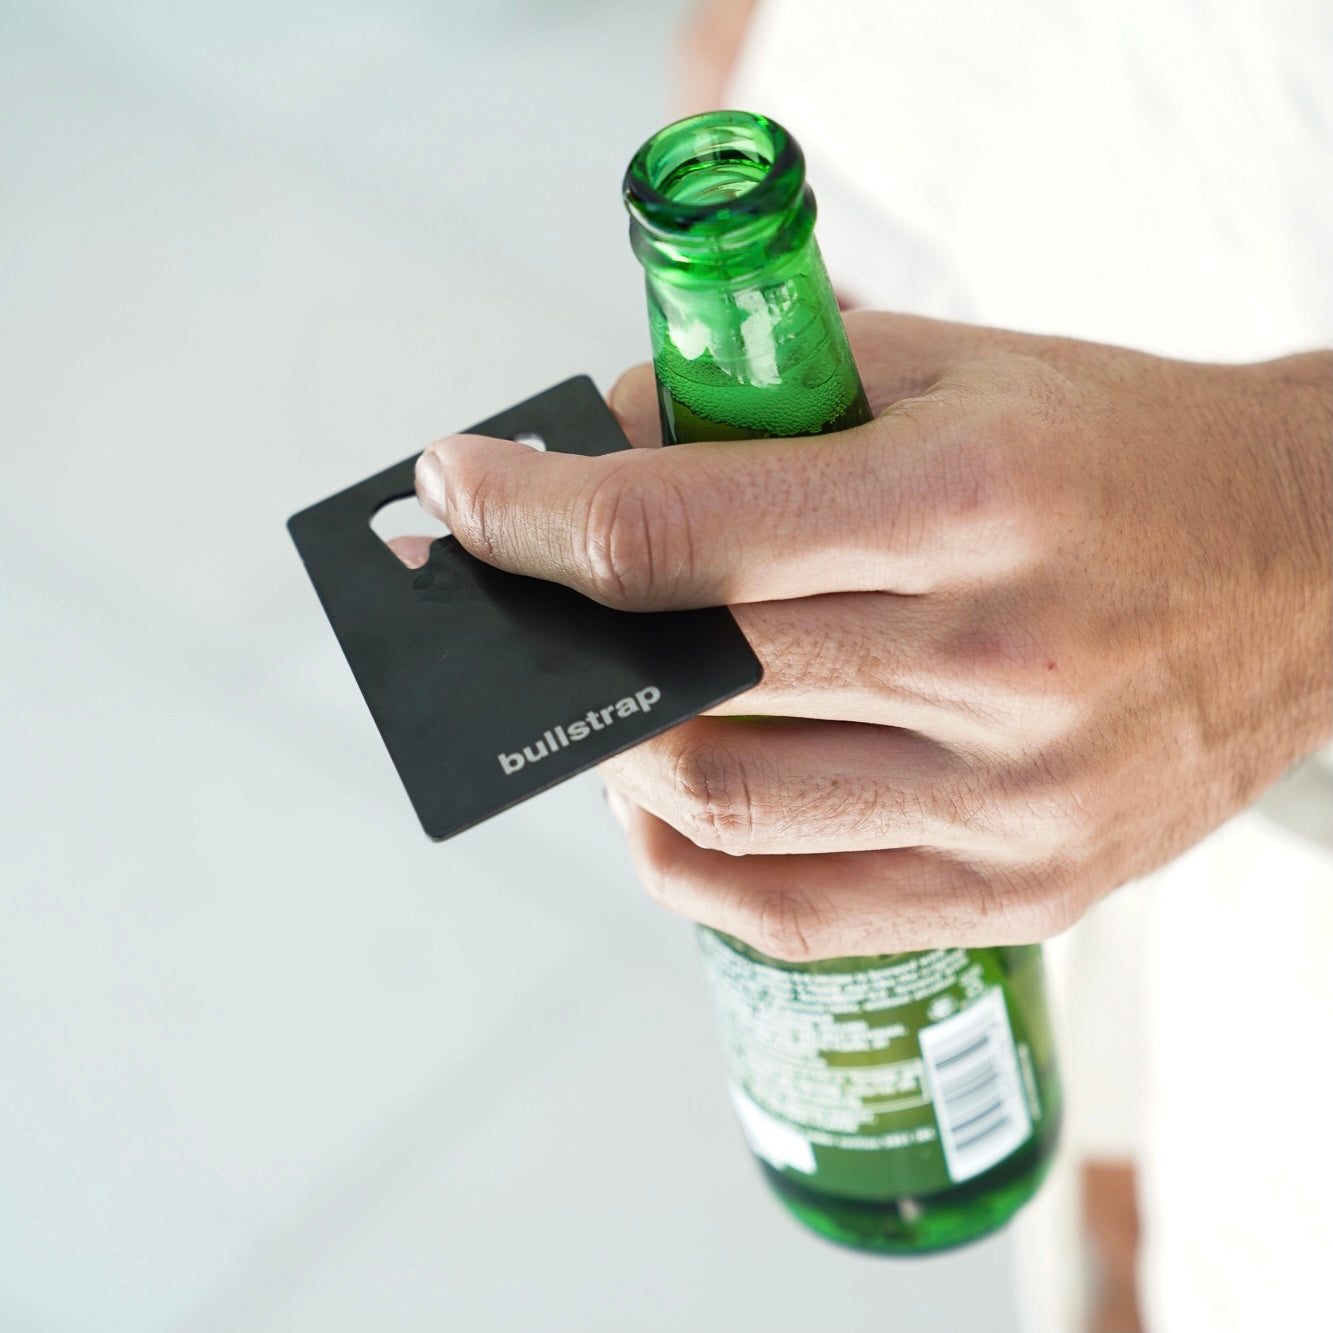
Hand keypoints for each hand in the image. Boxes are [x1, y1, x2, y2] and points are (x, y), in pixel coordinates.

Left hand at [414, 312, 1331, 958]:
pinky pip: (800, 914)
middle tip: (516, 598)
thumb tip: (598, 441)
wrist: (1311, 564)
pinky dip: (689, 868)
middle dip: (555, 631)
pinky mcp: (1028, 887)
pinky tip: (659, 809)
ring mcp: (1013, 798)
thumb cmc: (1115, 450)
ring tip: (596, 699)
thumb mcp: (954, 369)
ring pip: (724, 808)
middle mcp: (994, 658)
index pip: (672, 532)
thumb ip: (770, 396)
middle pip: (680, 678)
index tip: (453, 492)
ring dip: (615, 751)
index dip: (527, 514)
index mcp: (967, 499)